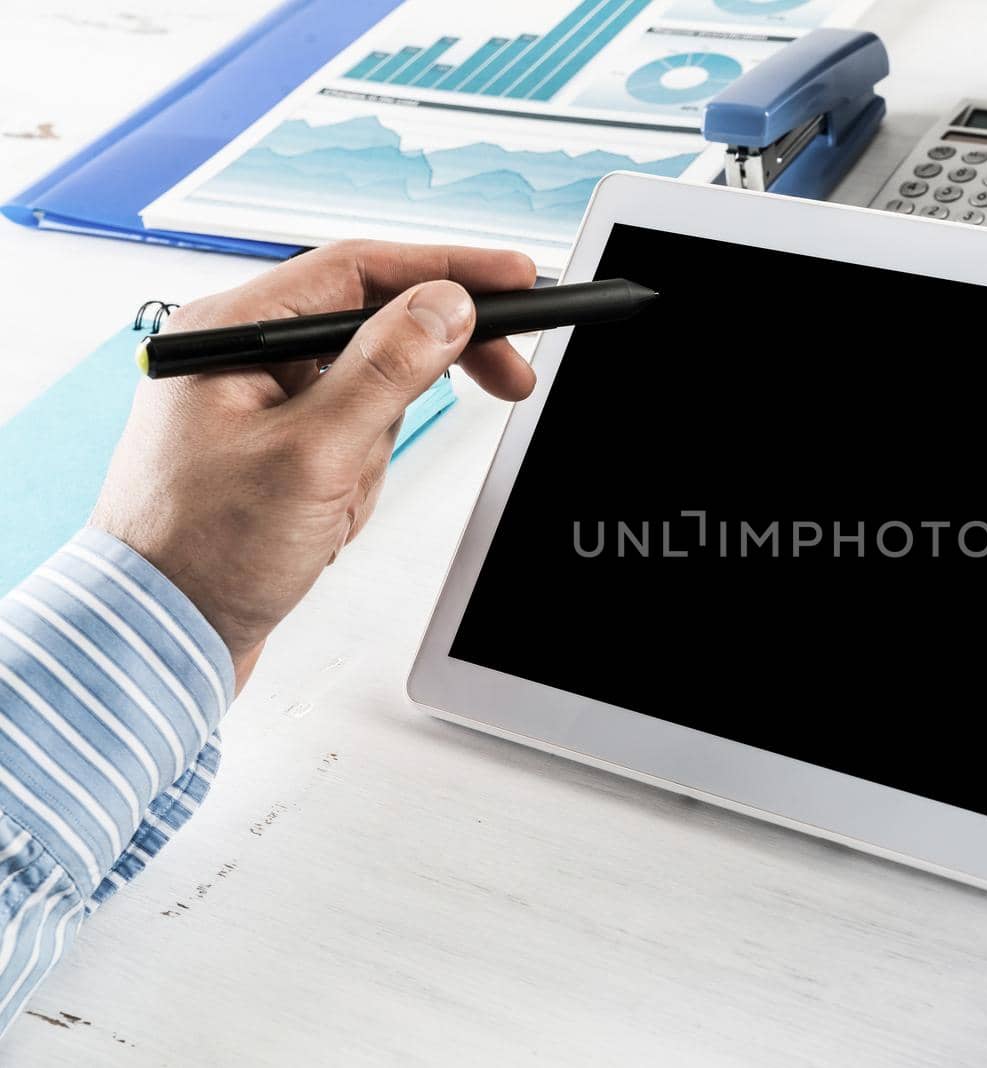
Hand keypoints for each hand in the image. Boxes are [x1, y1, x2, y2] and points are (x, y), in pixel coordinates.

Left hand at [91, 241, 537, 689]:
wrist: (162, 634)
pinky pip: (353, 438)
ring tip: (337, 503)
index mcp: (232, 331)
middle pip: (374, 325)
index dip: (449, 270)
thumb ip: (386, 372)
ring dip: (378, 449)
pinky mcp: (277, 446)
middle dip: (434, 365)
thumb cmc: (203, 552)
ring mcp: (260, 402)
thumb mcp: (312, 456)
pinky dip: (361, 475)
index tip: (516, 278)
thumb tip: (445, 306)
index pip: (360, 271)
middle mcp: (242, 354)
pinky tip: (327, 518)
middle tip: (510, 378)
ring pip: (371, 392)